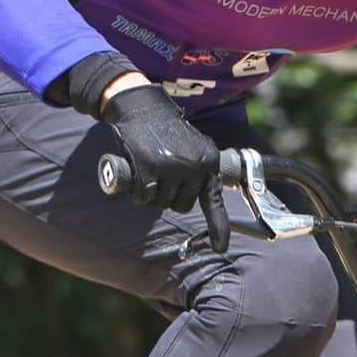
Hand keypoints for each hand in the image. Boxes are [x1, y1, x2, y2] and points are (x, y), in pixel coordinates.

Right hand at [101, 84, 229, 251]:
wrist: (143, 107)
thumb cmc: (166, 131)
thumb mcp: (193, 147)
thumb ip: (198, 170)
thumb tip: (198, 198)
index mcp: (208, 161)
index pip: (214, 201)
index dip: (218, 228)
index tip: (220, 249)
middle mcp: (194, 166)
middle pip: (182, 205)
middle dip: (169, 197)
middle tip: (161, 176)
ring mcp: (172, 168)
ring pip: (160, 204)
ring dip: (150, 195)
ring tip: (148, 171)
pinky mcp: (149, 169)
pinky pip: (143, 198)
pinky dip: (136, 192)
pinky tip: (136, 174)